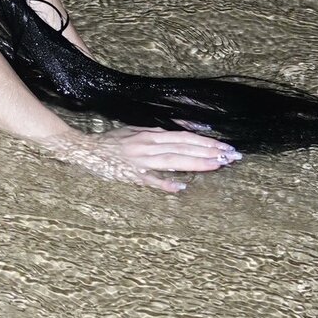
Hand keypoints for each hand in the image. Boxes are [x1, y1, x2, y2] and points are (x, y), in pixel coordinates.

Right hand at [46, 125, 241, 192]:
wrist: (86, 150)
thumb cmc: (112, 141)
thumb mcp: (135, 129)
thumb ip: (158, 131)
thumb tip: (182, 130)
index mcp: (150, 134)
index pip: (184, 137)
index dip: (206, 141)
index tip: (225, 146)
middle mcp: (148, 145)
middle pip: (183, 148)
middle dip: (209, 152)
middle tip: (231, 156)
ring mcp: (140, 161)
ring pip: (172, 161)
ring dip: (196, 163)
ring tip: (217, 165)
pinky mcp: (131, 176)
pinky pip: (150, 181)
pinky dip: (165, 184)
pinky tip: (181, 187)